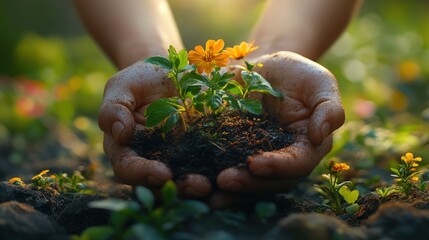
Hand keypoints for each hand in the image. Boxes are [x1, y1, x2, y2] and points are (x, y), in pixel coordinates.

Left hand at [211, 51, 344, 206]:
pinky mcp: (235, 153)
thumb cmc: (297, 74)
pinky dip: (210, 177)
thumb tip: (321, 136)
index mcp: (306, 147)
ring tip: (205, 192)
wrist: (267, 69)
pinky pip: (224, 168)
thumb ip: (329, 109)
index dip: (278, 167)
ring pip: (246, 183)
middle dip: (247, 184)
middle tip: (224, 181)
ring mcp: (257, 159)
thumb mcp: (319, 83)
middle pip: (268, 182)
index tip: (255, 164)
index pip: (297, 164)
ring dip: (226, 190)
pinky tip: (192, 181)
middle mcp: (282, 160)